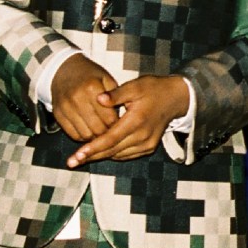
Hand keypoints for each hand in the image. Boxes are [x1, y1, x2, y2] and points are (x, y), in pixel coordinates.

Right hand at [50, 53, 119, 142]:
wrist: (64, 69)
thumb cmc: (90, 75)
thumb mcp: (106, 78)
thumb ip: (115, 96)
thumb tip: (120, 117)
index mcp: (92, 87)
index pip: (109, 117)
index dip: (116, 123)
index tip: (119, 123)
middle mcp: (77, 99)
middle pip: (97, 128)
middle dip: (106, 132)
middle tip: (110, 130)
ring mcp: (66, 108)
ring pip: (85, 135)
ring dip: (95, 136)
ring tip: (100, 130)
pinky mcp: (58, 115)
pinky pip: (73, 135)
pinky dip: (83, 136)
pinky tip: (88, 130)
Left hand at [65, 73, 190, 165]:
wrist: (176, 98)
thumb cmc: (154, 88)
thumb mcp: (136, 85)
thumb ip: (116, 93)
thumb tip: (98, 98)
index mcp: (137, 120)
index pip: (110, 139)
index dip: (91, 148)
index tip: (76, 156)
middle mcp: (142, 137)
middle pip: (111, 151)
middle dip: (90, 156)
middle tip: (71, 162)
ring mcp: (146, 144)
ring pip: (117, 155)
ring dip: (100, 156)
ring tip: (82, 157)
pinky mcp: (148, 148)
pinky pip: (125, 155)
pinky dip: (113, 153)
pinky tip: (101, 150)